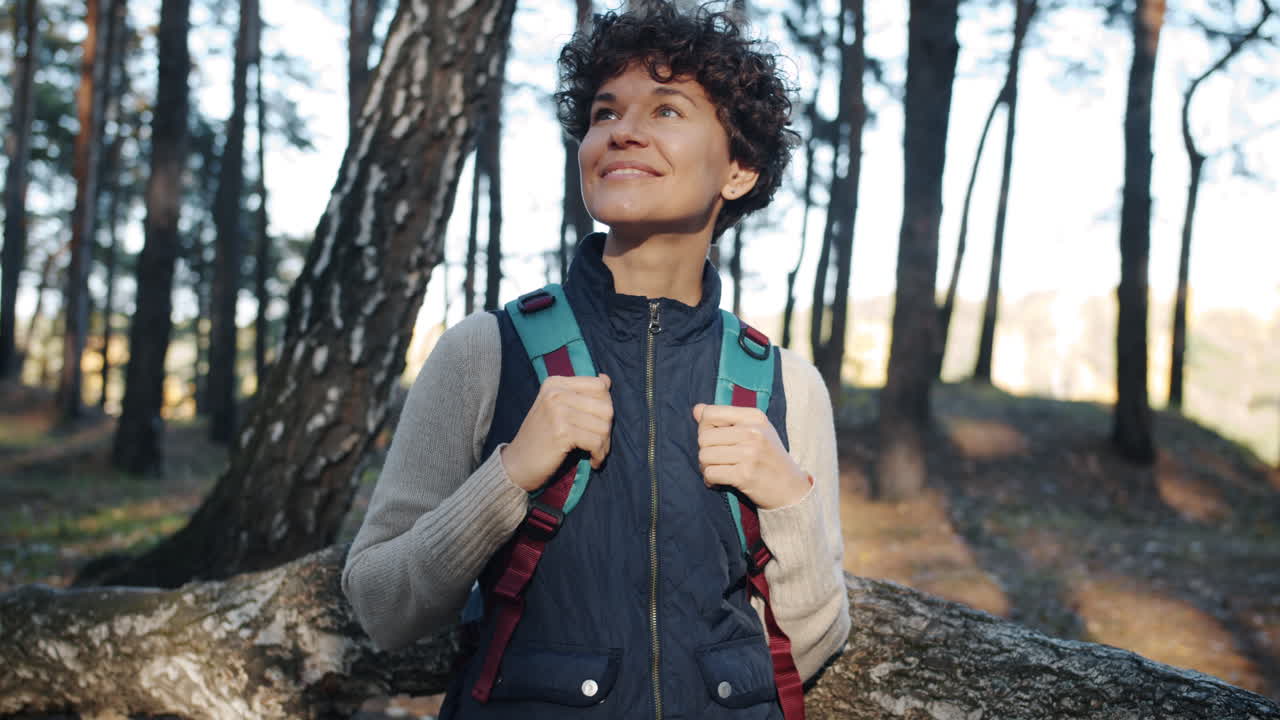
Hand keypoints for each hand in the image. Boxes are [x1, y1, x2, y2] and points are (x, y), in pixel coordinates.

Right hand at [501, 374, 613, 491]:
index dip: (607, 406)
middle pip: (605, 406)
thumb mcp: (557, 409)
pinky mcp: (561, 432)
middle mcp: (555, 393)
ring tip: (595, 453)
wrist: (517, 464)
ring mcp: (557, 411)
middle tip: (600, 444)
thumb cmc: (542, 438)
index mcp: (555, 383)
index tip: (599, 423)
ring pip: (603, 426)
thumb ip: (581, 394)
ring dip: (604, 445)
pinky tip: (593, 461)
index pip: (599, 385)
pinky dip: (599, 455)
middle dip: (607, 429)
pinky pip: (596, 442)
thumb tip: (606, 379)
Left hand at [692, 403, 810, 509]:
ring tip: (718, 470)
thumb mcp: (754, 431)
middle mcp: (753, 432)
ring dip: (706, 467)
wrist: (791, 488)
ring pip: (704, 456)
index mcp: (754, 417)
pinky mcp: (745, 475)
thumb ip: (725, 419)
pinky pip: (710, 473)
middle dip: (705, 451)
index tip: (715, 440)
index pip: (710, 413)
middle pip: (704, 437)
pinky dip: (710, 480)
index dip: (704, 428)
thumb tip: (696, 409)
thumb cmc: (769, 458)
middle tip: (716, 460)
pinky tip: (718, 482)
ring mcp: (750, 453)